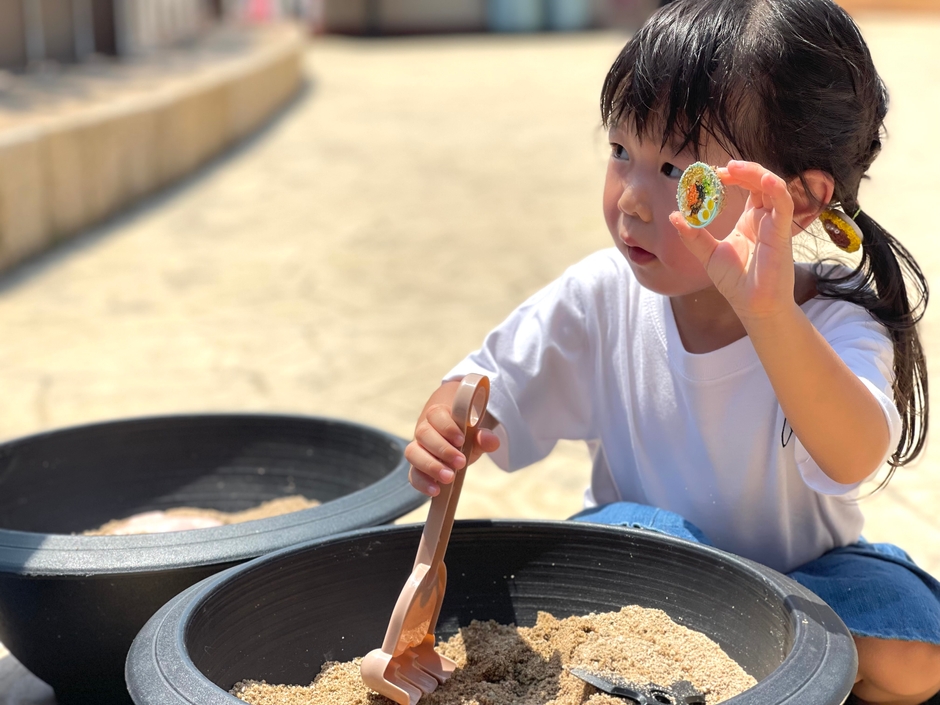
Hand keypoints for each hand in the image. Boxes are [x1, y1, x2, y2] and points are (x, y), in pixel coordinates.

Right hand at [404, 380, 500, 496]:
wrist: (454, 442)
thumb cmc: (464, 435)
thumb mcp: (475, 435)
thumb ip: (483, 437)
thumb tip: (491, 441)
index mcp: (438, 415)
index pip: (436, 415)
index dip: (447, 427)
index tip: (461, 440)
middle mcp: (424, 430)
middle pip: (423, 434)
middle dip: (442, 449)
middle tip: (461, 462)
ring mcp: (418, 449)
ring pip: (413, 453)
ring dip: (430, 466)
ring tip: (449, 477)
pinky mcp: (417, 467)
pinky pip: (413, 474)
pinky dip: (422, 483)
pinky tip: (435, 491)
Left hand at [670, 160, 797, 320]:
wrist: (752, 305)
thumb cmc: (736, 281)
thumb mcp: (708, 254)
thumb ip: (693, 235)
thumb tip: (674, 216)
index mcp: (750, 220)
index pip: (745, 186)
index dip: (729, 177)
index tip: (707, 175)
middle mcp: (764, 218)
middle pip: (758, 182)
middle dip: (740, 170)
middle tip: (716, 169)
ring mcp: (774, 223)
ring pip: (772, 186)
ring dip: (755, 172)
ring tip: (733, 167)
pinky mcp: (781, 233)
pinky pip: (784, 204)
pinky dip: (777, 188)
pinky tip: (765, 179)